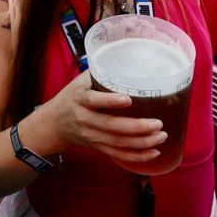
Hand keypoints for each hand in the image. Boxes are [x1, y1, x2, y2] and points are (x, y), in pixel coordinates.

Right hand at [43, 70, 166, 165]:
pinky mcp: (97, 147)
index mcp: (79, 99)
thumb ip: (100, 74)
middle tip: (158, 123)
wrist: (54, 124)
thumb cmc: (71, 97)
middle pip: (111, 126)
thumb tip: (129, 60)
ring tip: (162, 136)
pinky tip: (154, 152)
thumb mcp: (79, 82)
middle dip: (137, 127)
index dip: (110, 101)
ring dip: (142, 142)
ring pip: (118, 143)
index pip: (93, 101)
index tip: (129, 99)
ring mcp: (91, 136)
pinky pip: (118, 155)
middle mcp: (85, 119)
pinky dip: (137, 156)